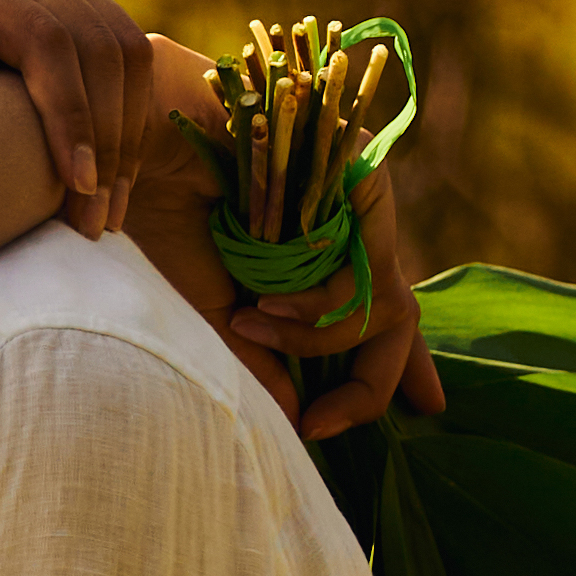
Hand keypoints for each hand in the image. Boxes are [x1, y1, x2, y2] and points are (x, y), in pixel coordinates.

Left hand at [0, 0, 163, 239]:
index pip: (47, 41)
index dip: (71, 115)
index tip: (76, 185)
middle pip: (99, 48)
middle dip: (108, 141)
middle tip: (97, 221)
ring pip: (129, 52)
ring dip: (129, 138)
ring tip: (109, 213)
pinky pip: (132, 57)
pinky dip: (132, 121)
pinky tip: (116, 182)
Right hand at [127, 137, 442, 439]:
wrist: (150, 152)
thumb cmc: (174, 219)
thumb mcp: (222, 313)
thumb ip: (266, 363)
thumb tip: (302, 420)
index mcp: (319, 255)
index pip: (376, 315)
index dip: (404, 366)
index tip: (425, 409)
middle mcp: (349, 231)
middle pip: (397, 318)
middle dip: (374, 383)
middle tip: (325, 423)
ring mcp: (360, 205)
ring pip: (382, 308)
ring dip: (315, 337)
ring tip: (256, 323)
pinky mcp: (365, 177)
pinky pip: (365, 275)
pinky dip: (317, 303)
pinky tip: (267, 299)